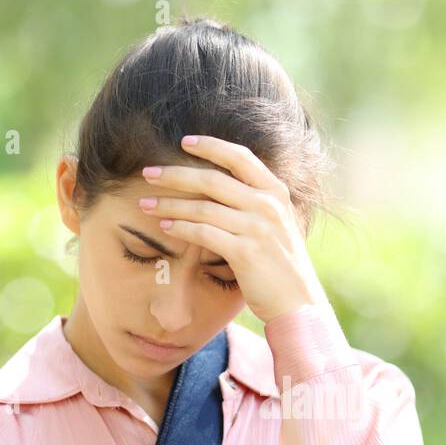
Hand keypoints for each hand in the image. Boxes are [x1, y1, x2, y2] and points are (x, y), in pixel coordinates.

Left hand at [138, 135, 329, 323]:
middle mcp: (268, 205)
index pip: (240, 157)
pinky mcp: (245, 253)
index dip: (211, 146)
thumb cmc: (281, 264)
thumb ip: (254, 202)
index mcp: (276, 192)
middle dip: (175, 175)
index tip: (184, 142)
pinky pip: (204, 234)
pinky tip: (164, 227)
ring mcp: (258, 228)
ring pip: (203, 208)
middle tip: (148, 173)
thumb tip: (217, 185)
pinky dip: (181, 228)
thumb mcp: (277, 223)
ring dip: (169, 204)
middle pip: (213, 180)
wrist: (299, 302)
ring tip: (145, 204)